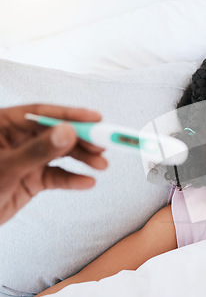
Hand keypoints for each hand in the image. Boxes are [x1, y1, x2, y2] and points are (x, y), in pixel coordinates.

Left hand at [0, 104, 107, 224]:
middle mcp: (18, 139)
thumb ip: (38, 150)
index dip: (70, 114)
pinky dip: (73, 180)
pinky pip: (57, 176)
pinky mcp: (32, 179)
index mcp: (4, 125)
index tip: (96, 118)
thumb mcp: (7, 167)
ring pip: (61, 154)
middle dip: (82, 140)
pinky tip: (87, 183)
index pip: (41, 113)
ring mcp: (26, 159)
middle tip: (104, 145)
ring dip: (83, 160)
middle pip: (56, 133)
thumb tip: (68, 131)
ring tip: (102, 166)